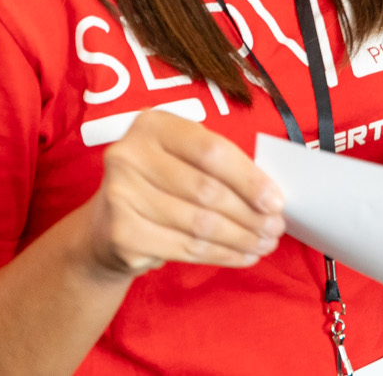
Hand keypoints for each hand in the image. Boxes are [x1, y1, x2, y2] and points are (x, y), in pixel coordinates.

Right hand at [80, 110, 286, 278]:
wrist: (106, 228)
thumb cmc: (161, 185)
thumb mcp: (184, 160)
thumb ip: (220, 166)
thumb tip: (271, 195)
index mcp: (152, 125)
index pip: (211, 151)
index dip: (249, 178)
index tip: (277, 200)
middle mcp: (129, 155)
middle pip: (207, 189)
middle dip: (250, 213)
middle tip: (276, 227)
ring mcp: (120, 196)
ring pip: (200, 223)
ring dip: (241, 237)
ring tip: (265, 243)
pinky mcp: (122, 234)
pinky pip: (186, 248)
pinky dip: (221, 255)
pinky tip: (243, 256)